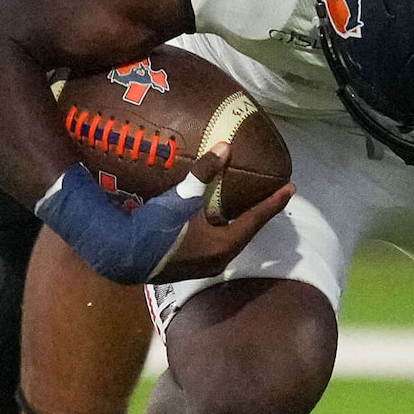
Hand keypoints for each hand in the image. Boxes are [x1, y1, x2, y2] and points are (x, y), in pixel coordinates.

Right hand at [35, 156, 294, 284]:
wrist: (122, 256)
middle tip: (273, 196)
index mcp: (224, 243)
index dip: (274, 202)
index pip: (257, 219)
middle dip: (260, 213)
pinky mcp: (190, 267)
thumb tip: (226, 146)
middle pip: (247, 231)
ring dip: (241, 223)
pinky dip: (224, 231)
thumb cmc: (155, 227)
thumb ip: (205, 172)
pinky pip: (216, 245)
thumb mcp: (182, 198)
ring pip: (231, 240)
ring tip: (249, 207)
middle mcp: (219, 258)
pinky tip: (219, 222)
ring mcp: (204, 266)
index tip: (290, 188)